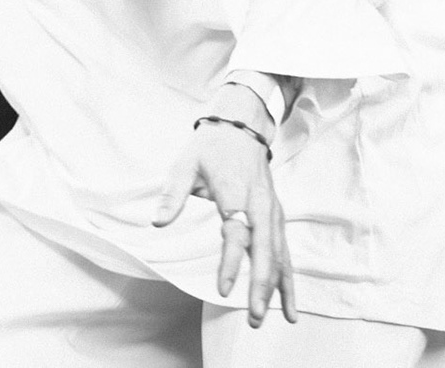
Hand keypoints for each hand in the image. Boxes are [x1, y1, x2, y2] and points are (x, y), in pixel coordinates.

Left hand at [151, 97, 297, 327]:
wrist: (242, 126)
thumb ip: (172, 195)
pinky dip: (287, 278)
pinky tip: (287, 303)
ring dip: (277, 288)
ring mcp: (273, 211)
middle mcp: (261, 204)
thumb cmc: (210, 147)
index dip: (232, 262)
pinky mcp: (277, 216)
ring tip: (272, 318)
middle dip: (261, 285)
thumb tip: (157, 222)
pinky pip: (285, 251)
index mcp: (237, 192)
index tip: (224, 289)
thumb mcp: (185, 164)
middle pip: (265, 250)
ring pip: (280, 255)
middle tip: (253, 316)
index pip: (238, 234)